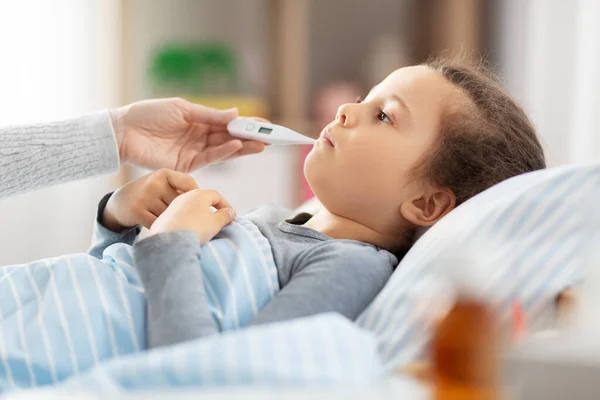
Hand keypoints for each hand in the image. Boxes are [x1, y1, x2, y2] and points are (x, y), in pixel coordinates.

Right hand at [103, 168, 198, 230]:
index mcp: (164, 174)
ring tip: (165, 221)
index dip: (196, 196)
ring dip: (170, 222)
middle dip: (181, 213)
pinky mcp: (137, 211)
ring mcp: (144, 197)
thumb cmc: (150, 195)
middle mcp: (154, 183)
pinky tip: (157, 226)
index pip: (189, 183)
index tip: (198, 206)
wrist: (119, 203)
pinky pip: (158, 224)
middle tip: (176, 217)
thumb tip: (209, 202)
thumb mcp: (163, 184)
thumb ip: (181, 189)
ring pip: (170, 215)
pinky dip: (160, 228)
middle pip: (180, 204)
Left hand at [110, 98, 266, 171]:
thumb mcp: (182, 108)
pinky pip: (211, 158)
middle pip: (231, 138)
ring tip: (262, 144)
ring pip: (225, 150)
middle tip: (272, 138)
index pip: (229, 123)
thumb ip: (210, 115)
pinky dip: (225, 152)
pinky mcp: (187, 165)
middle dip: (252, 138)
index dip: (248, 125)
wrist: (123, 132)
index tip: (267, 125)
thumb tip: (236, 114)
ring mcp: (195, 151)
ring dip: (244, 147)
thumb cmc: (149, 114)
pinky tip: (237, 145)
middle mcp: (201, 137)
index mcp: (200, 121)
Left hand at [149, 189, 235, 243]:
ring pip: (190, 208)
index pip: (216, 195)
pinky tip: (189, 230)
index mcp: (199, 194)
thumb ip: (225, 216)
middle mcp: (184, 196)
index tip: (231, 215)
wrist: (168, 241)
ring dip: (199, 215)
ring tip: (203, 227)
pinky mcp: (164, 216)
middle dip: (212, 209)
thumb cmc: (195, 229)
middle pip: (202, 200)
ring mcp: (173, 206)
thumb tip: (230, 212)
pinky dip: (188, 220)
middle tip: (218, 220)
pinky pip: (180, 216)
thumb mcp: (215, 223)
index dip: (225, 205)